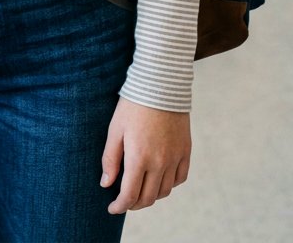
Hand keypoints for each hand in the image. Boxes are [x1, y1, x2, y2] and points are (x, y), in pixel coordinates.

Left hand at [101, 97, 190, 213]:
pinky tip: (159, 178)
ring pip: (164, 191)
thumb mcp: (115, 129)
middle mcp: (160, 162)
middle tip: (124, 200)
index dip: (120, 206)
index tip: (112, 208)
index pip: (130, 195)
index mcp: (139, 158)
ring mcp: (175, 157)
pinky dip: (169, 184)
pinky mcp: (186, 151)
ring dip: (151, 196)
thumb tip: (106, 184)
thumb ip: (110, 159)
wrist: (161, 84)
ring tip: (140, 189)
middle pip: (148, 198)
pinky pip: (180, 178)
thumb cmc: (133, 105)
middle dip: (134, 204)